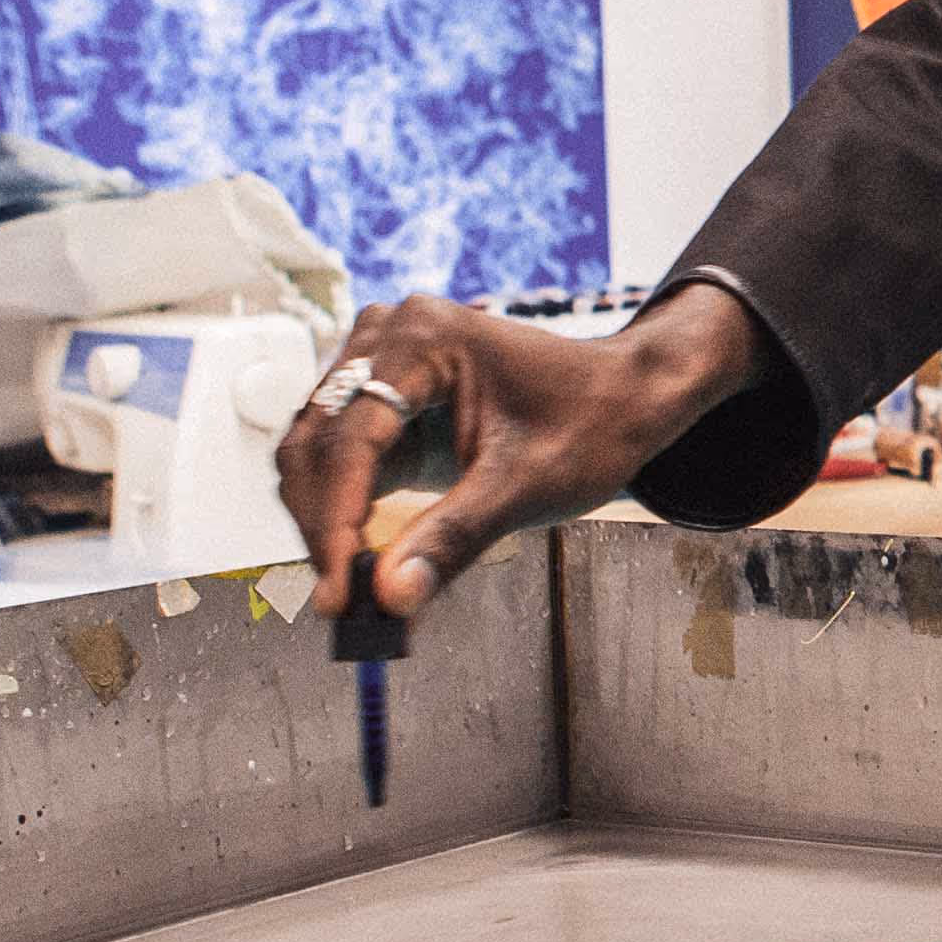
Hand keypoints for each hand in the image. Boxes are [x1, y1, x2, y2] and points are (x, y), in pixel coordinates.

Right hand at [279, 285, 771, 621]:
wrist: (625, 395)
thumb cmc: (591, 423)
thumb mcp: (525, 486)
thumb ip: (453, 539)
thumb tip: (390, 598)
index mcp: (421, 338)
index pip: (349, 439)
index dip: (335, 522)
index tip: (340, 592)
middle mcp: (386, 338)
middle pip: (316, 443)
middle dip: (324, 526)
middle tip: (345, 603)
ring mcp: (379, 366)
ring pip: (315, 452)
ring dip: (325, 520)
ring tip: (353, 589)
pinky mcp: (383, 401)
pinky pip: (340, 459)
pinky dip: (344, 510)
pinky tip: (362, 562)